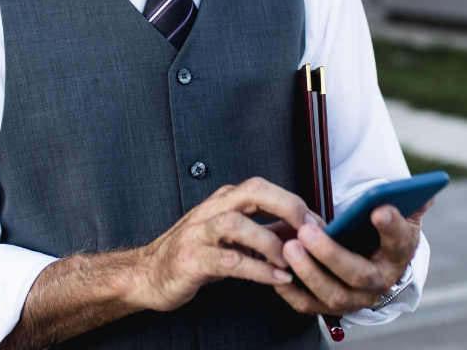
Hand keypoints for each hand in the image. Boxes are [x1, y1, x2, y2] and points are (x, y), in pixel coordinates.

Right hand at [129, 177, 311, 311]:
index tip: (319, 223)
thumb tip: (301, 229)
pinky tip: (276, 278)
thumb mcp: (232, 238)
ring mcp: (199, 234)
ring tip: (291, 260)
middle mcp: (212, 210)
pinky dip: (256, 269)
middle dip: (287, 207)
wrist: (147, 274)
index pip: (264, 188)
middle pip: (252, 192)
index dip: (294, 202)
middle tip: (311, 230)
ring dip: (270, 241)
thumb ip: (265, 231)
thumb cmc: (193, 253)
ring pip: (237, 223)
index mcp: (224, 201)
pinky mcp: (191, 260)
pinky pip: (228, 261)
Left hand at [274, 200, 429, 315]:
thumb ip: (408, 201)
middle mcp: (379, 282)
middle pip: (359, 274)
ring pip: (333, 294)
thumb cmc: (379, 234)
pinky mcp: (329, 308)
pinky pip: (308, 305)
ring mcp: (355, 299)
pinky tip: (277, 271)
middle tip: (308, 232)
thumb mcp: (399, 216)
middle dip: (332, 254)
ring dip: (309, 272)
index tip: (379, 208)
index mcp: (399, 254)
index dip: (391, 226)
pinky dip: (290, 291)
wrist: (370, 265)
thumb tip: (425, 191)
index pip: (399, 241)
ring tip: (289, 247)